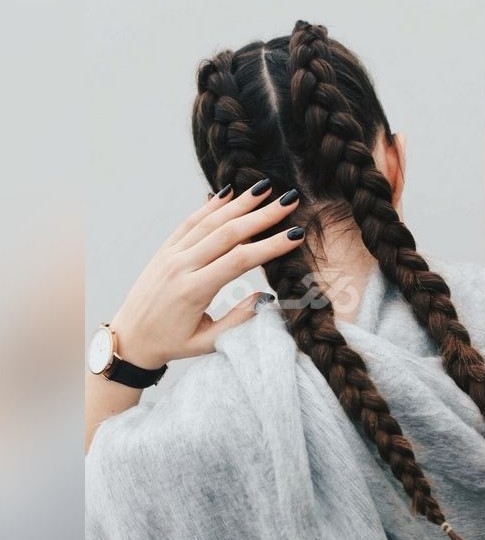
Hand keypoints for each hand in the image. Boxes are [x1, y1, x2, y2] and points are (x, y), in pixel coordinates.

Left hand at [109, 180, 302, 368]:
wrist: (128, 340)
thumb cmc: (170, 344)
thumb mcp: (207, 343)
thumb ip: (237, 320)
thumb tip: (266, 297)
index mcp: (194, 291)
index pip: (240, 260)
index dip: (270, 246)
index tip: (295, 235)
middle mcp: (182, 267)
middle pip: (228, 233)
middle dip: (262, 215)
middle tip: (288, 201)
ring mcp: (171, 255)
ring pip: (209, 222)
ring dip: (239, 204)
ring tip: (264, 188)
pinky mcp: (164, 250)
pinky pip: (189, 222)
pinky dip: (209, 206)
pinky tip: (227, 193)